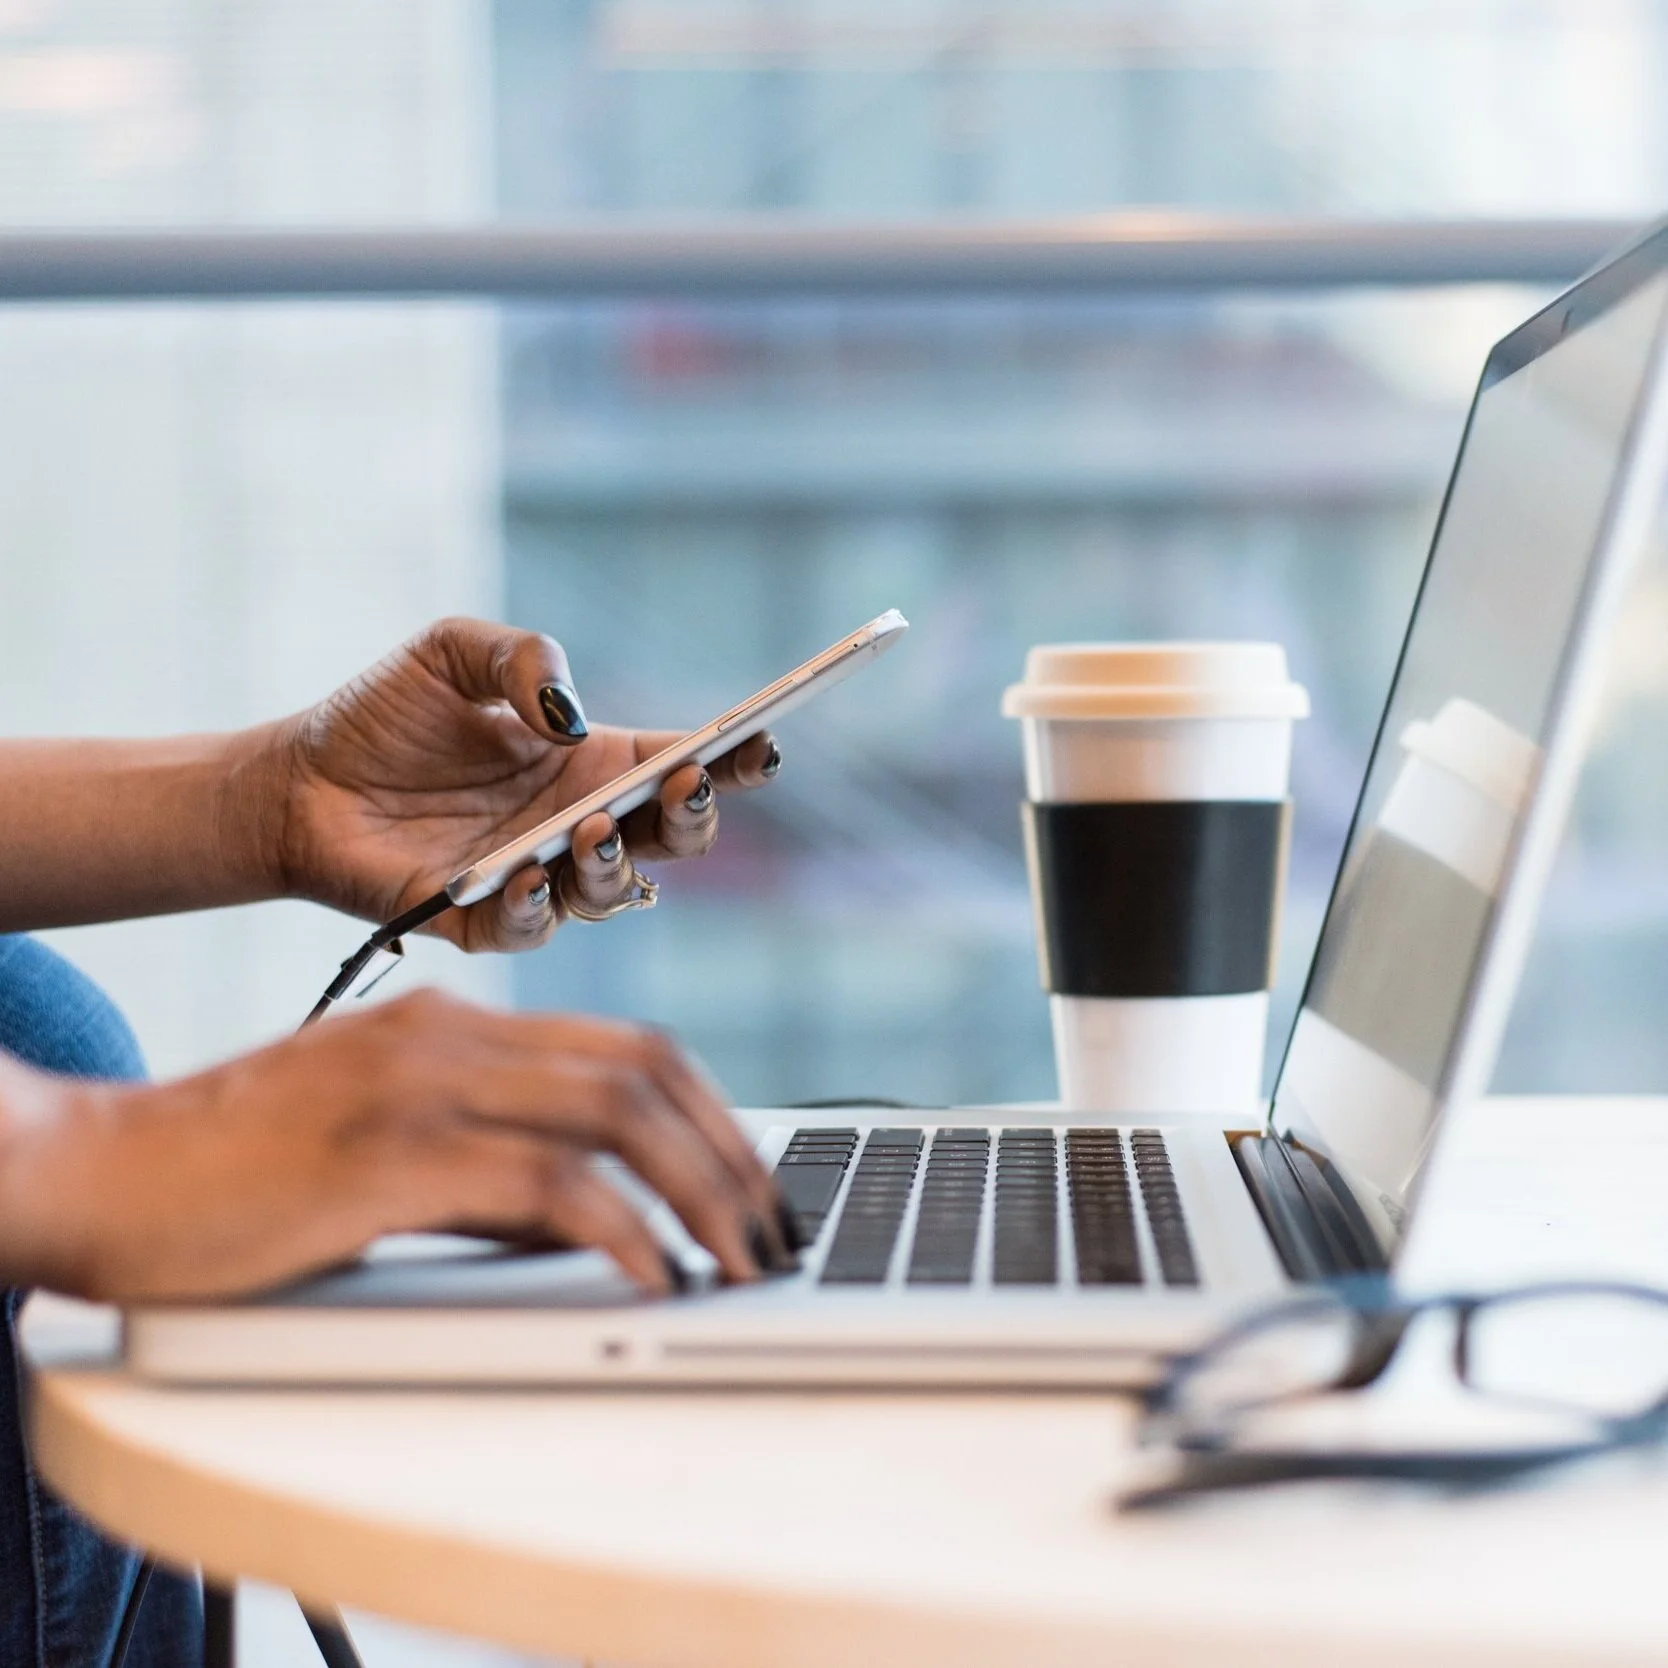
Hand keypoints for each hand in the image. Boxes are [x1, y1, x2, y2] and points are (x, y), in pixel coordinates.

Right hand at [0, 988, 797, 1301]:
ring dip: (701, 1191)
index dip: (712, 1112)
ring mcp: (421, 1084)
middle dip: (732, 1154)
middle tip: (773, 1230)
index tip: (753, 1181)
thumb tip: (596, 1222)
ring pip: (616, 1112)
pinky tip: (654, 1276)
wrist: (98, 1170)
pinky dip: (622, 1230)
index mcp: (455, 1023)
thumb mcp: (386, 1152)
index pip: (629, 1046)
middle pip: (646, 1069)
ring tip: (741, 1261)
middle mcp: (451, 1034)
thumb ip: (490, 1171)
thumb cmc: (235, 1173)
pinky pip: (546, 1183)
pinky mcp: (388, 1154)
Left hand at [262, 618, 781, 949]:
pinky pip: (530, 928)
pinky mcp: (481, 921)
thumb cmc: (383, 716)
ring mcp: (537, 878)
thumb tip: (570, 717)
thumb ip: (522, 658)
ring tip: (592, 828)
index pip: (683, 765)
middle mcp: (578, 825)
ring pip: (614, 893)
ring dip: (616, 864)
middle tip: (684, 784)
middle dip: (694, 816)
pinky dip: (537, 906)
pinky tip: (526, 872)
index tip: (760, 741)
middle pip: (673, 839)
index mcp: (591, 763)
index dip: (732, 758)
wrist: (295, 781)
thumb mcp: (453, 651)